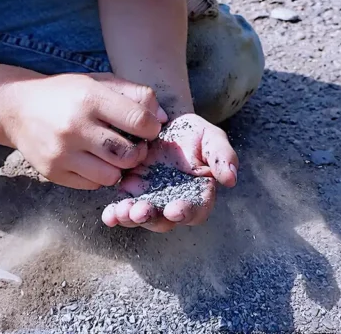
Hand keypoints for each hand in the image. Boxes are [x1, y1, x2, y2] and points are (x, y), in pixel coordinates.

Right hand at [0, 73, 166, 189]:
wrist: (17, 109)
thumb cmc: (66, 94)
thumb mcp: (98, 82)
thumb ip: (134, 94)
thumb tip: (162, 119)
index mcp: (90, 98)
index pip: (139, 121)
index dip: (151, 128)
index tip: (147, 129)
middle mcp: (75, 126)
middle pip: (129, 154)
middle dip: (138, 153)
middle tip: (132, 146)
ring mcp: (62, 152)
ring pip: (112, 175)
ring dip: (119, 168)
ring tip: (112, 155)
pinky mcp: (52, 172)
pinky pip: (92, 184)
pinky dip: (99, 176)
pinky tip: (92, 161)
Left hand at [101, 114, 237, 231]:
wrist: (164, 122)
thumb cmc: (194, 134)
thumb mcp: (212, 138)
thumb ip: (223, 156)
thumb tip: (231, 178)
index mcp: (197, 193)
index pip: (195, 210)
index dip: (186, 213)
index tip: (175, 211)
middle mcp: (173, 201)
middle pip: (163, 220)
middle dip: (151, 218)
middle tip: (139, 212)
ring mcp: (150, 198)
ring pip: (141, 216)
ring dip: (130, 218)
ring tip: (120, 213)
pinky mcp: (131, 191)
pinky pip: (123, 207)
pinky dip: (115, 214)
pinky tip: (109, 215)